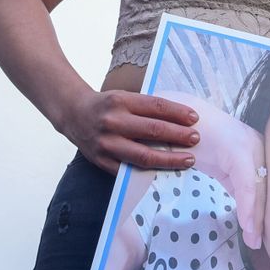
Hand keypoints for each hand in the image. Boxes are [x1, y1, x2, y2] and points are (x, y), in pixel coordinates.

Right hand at [61, 88, 200, 174]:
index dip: (178, 113)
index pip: (156, 107)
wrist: (73, 114)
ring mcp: (107, 143)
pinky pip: (130, 169)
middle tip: (195, 139)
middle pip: (153, 130)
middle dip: (179, 135)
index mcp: (121, 101)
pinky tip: (166, 171)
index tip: (194, 119)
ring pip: (144, 155)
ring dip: (170, 158)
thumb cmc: (106, 106)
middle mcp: (113, 121)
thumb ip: (146, 109)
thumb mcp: (124, 97)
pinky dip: (151, 171)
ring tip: (188, 159)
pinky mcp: (102, 161)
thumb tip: (180, 121)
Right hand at [158, 91, 269, 248]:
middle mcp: (258, 148)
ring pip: (258, 189)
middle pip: (265, 190)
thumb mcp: (221, 165)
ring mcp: (250, 148)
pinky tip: (247, 225)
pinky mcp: (238, 151)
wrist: (174, 118)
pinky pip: (246, 184)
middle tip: (259, 243)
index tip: (260, 235)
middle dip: (263, 219)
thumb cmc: (195, 140)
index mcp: (256, 152)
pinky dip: (247, 206)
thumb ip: (235, 183)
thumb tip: (247, 210)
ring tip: (253, 239)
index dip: (263, 213)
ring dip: (255, 218)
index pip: (264, 187)